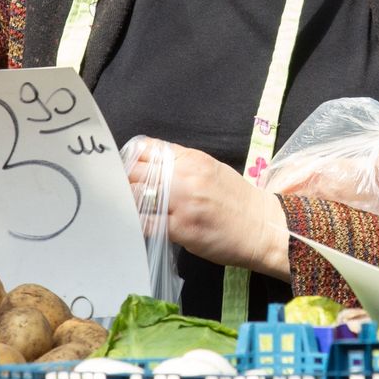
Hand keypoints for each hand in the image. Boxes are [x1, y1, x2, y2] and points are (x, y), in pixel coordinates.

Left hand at [126, 139, 290, 279]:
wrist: (263, 227)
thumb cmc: (236, 199)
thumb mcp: (210, 168)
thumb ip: (179, 163)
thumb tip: (147, 163)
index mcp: (192, 159)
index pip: (146, 150)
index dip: (129, 159)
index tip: (122, 168)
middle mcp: (185, 177)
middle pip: (136, 172)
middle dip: (122, 181)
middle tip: (116, 190)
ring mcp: (183, 203)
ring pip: (137, 196)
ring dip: (126, 201)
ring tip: (123, 206)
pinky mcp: (182, 229)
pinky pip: (147, 222)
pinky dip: (136, 222)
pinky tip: (135, 223)